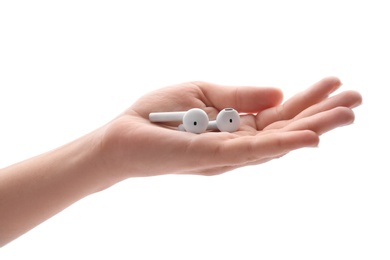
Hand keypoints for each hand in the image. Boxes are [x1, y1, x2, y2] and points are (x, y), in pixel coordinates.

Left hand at [98, 77, 361, 179]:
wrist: (124, 134)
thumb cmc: (160, 114)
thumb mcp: (205, 94)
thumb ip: (240, 96)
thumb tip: (278, 92)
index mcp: (237, 126)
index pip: (279, 114)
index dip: (307, 100)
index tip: (334, 83)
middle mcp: (238, 144)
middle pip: (286, 129)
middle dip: (321, 115)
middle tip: (356, 100)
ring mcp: (228, 154)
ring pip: (276, 143)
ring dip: (312, 129)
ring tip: (345, 115)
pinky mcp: (211, 158)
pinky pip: (250, 152)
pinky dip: (279, 145)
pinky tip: (308, 138)